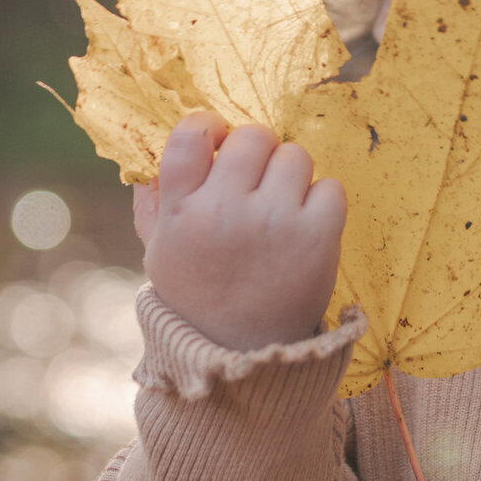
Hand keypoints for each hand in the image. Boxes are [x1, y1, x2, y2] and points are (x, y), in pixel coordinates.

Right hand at [134, 112, 346, 353]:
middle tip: (254, 181)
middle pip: (252, 136)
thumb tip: (150, 151)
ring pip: (295, 155)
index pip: (190, 135)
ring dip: (289, 176)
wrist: (242, 355)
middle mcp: (225, 212)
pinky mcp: (317, 238)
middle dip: (255, 152)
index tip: (217, 140)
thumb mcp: (160, 252)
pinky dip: (321, 202)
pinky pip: (330, 187)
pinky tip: (303, 226)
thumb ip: (153, 201)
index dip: (207, 126)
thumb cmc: (199, 296)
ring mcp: (273, 223)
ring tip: (278, 209)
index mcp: (181, 212)